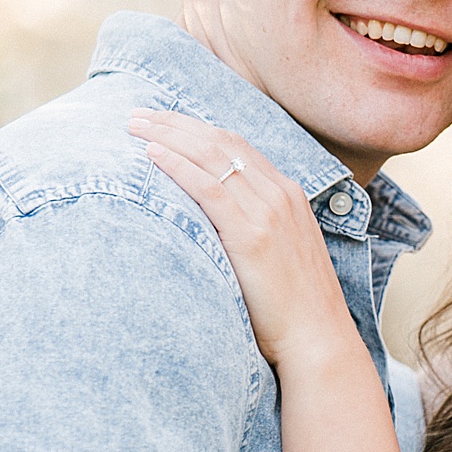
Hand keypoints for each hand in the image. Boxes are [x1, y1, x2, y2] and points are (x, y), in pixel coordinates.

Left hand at [130, 110, 354, 368]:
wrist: (318, 338)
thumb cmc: (294, 309)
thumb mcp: (279, 256)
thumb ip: (255, 230)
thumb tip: (215, 227)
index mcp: (288, 195)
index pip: (237, 145)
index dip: (197, 128)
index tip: (165, 120)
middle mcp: (280, 194)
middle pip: (220, 141)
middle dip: (176, 122)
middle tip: (138, 113)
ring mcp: (268, 212)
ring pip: (211, 156)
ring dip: (168, 136)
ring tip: (134, 126)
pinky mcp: (252, 234)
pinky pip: (208, 187)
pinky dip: (177, 166)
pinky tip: (151, 155)